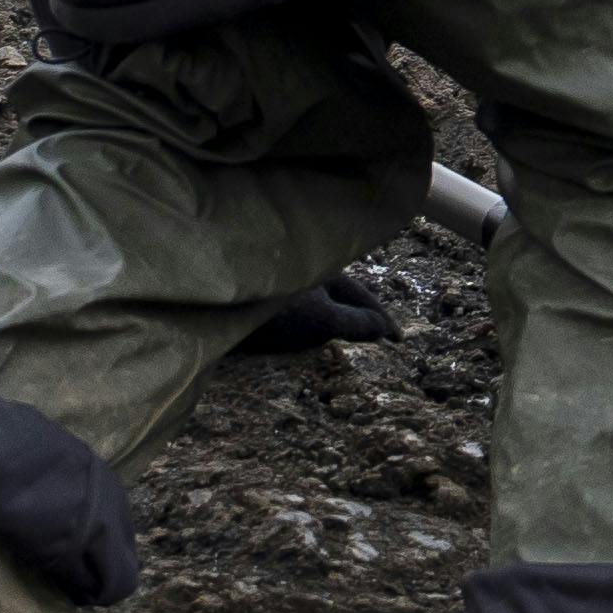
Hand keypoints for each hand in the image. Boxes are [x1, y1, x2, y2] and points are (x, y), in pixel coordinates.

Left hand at [228, 274, 399, 357]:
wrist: (214, 311)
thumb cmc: (275, 310)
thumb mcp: (324, 319)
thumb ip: (356, 323)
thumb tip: (382, 329)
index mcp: (324, 270)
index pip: (363, 295)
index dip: (381, 319)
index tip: (398, 341)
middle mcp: (303, 274)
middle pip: (339, 296)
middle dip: (358, 315)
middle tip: (375, 339)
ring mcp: (279, 289)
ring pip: (315, 305)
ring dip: (332, 321)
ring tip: (342, 342)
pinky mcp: (257, 306)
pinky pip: (293, 316)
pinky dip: (306, 328)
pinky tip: (302, 342)